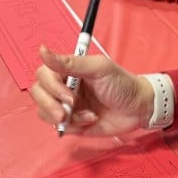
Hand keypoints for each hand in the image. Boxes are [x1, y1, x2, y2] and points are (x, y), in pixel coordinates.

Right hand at [31, 45, 154, 137]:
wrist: (139, 108)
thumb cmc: (122, 84)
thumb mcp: (98, 68)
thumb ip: (69, 62)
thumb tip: (42, 50)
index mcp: (68, 71)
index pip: (43, 75)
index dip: (51, 86)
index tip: (69, 95)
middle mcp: (63, 87)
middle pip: (38, 94)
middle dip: (50, 105)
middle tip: (68, 111)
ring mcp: (67, 106)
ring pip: (44, 112)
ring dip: (63, 116)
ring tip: (86, 115)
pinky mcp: (73, 123)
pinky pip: (60, 127)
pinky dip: (74, 125)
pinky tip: (91, 119)